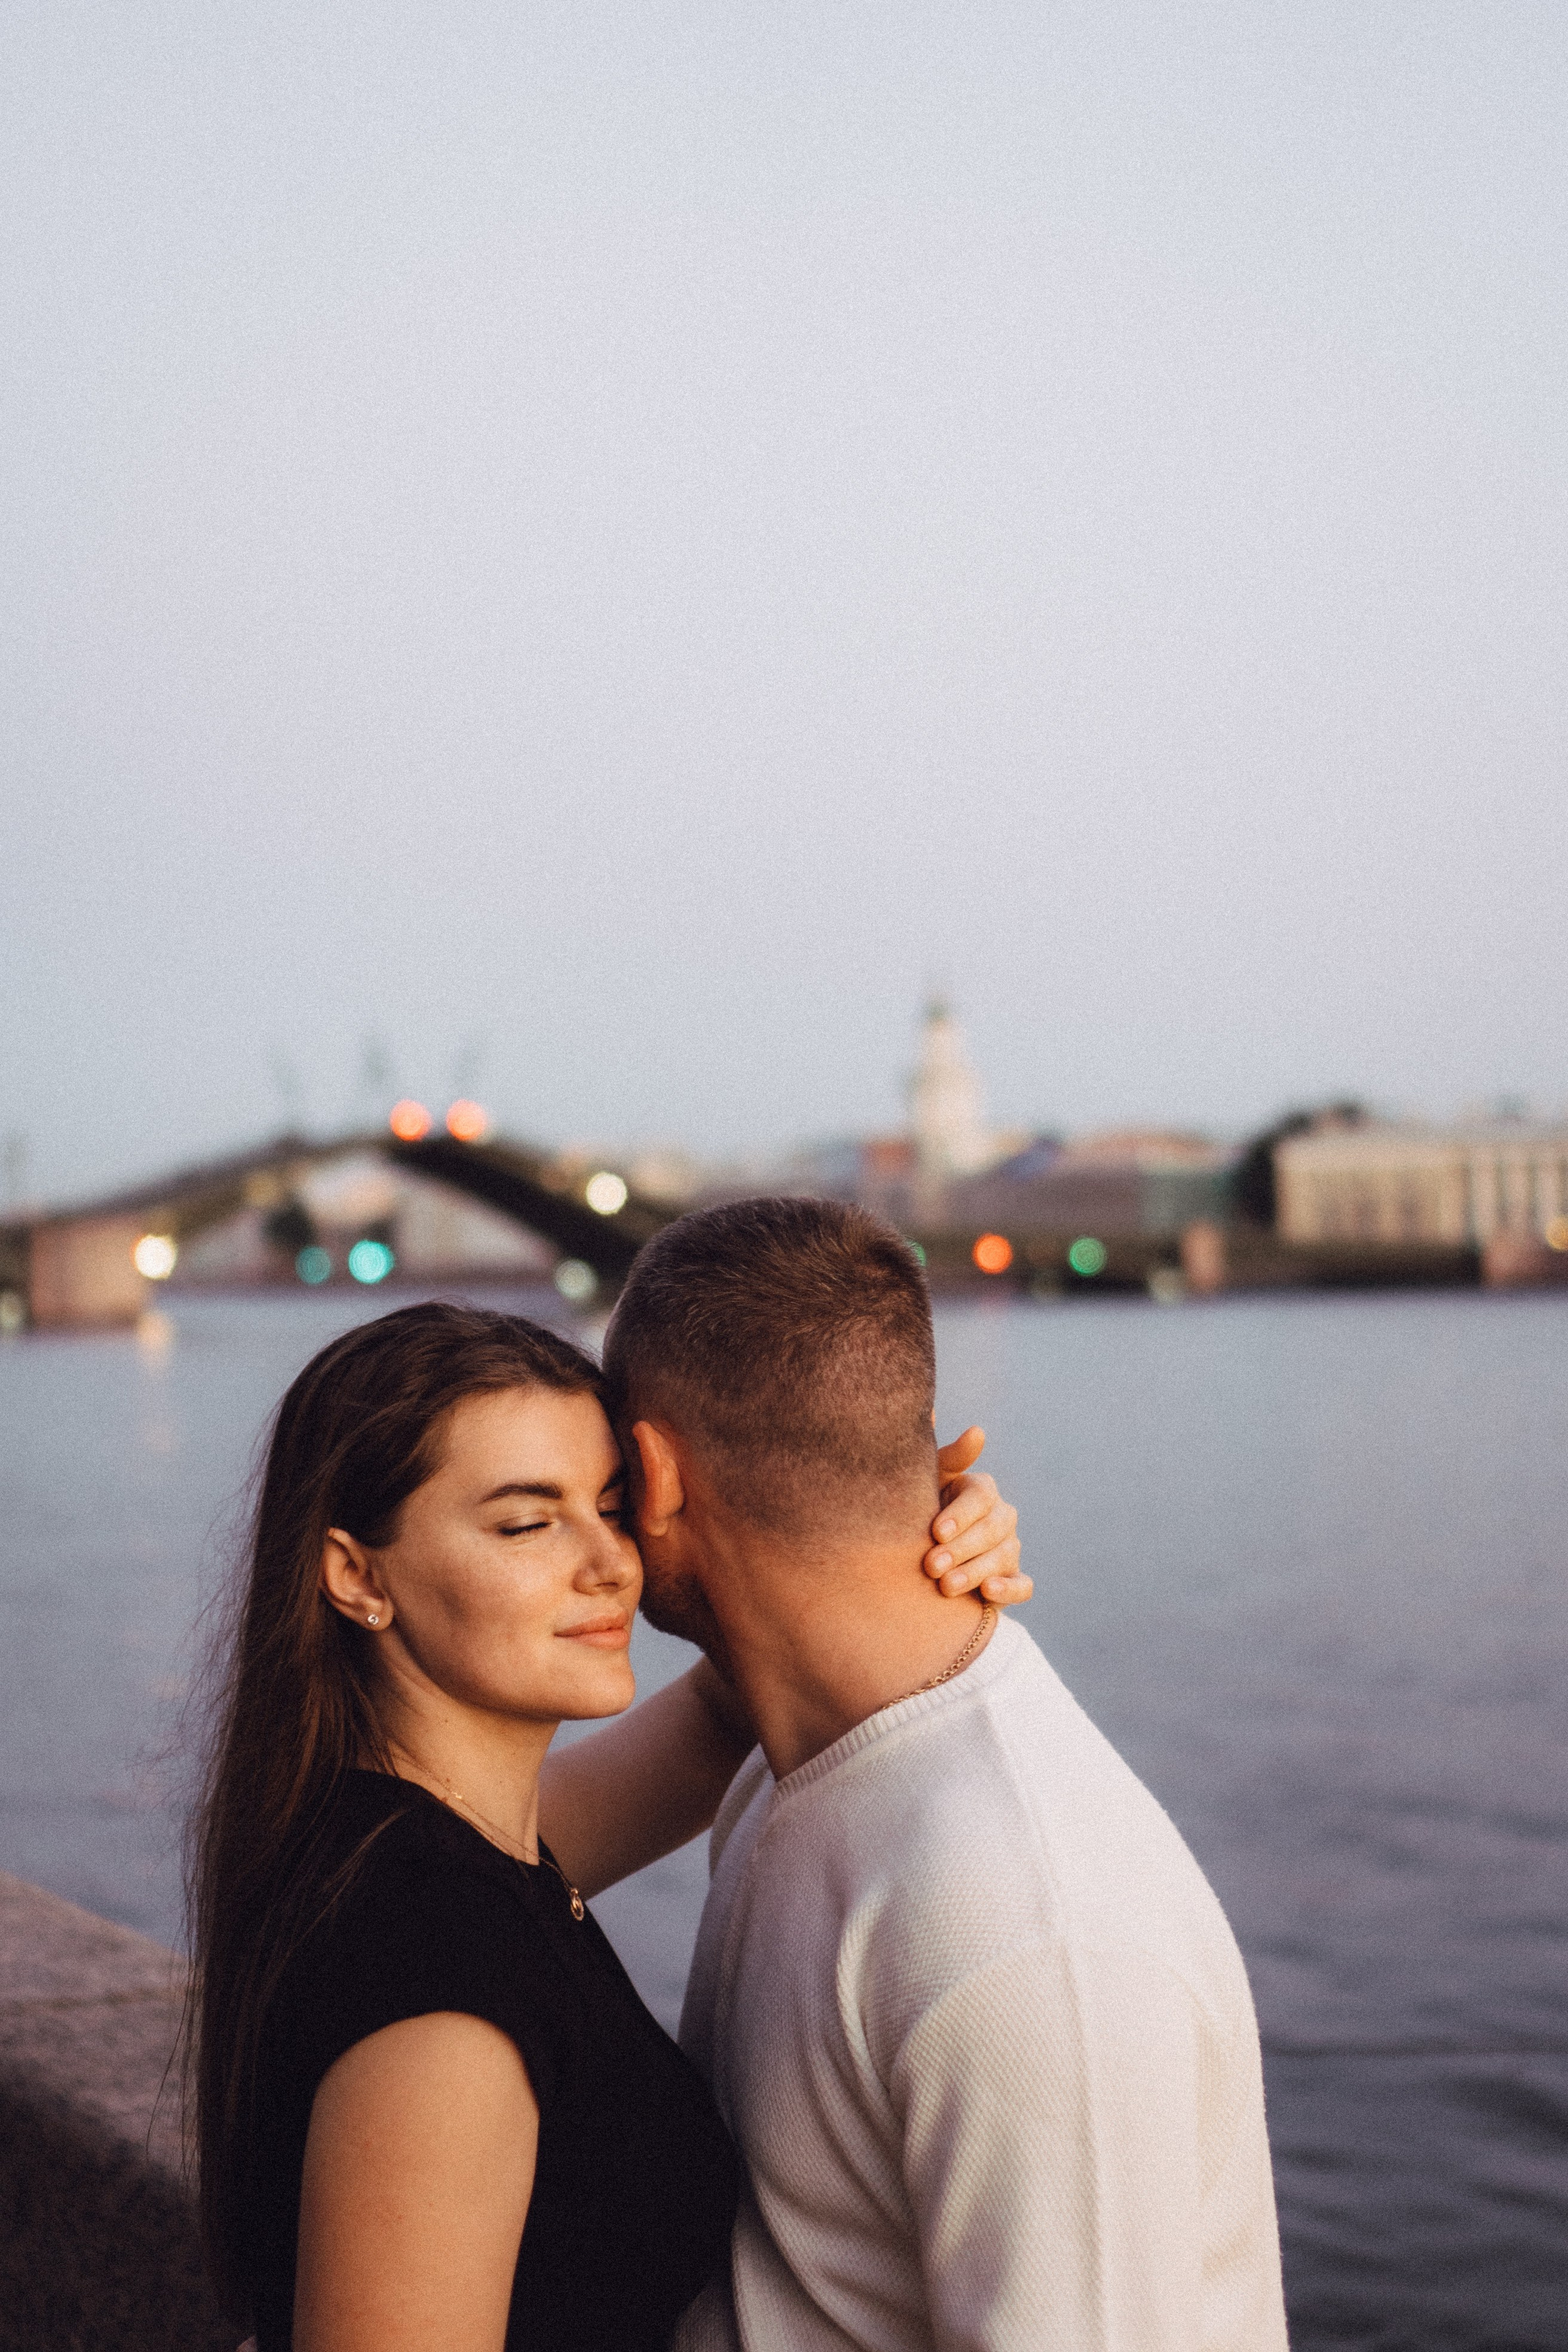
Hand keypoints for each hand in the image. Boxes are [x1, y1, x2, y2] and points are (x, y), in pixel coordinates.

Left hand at [925, 1428, 1029, 1605]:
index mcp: (981, 1490)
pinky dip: (1008, 1589)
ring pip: (1002, 1558)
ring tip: (946, 1586)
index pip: (980, 1497)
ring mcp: (1010, 1548)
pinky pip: (1022, 1585)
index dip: (960, 1515)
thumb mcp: (929, 1482)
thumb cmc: (924, 1510)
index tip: (936, 1531)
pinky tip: (988, 1591)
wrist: (921, 1557)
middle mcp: (1002, 1517)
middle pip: (991, 1530)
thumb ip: (948, 1457)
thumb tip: (966, 1427)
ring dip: (975, 1572)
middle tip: (931, 1565)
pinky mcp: (1013, 1579)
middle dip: (960, 1549)